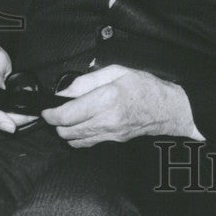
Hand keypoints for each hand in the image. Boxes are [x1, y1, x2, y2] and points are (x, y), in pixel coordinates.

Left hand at [41, 65, 204, 147]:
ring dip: (66, 130)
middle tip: (59, 110)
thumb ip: (87, 80)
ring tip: (71, 118)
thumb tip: (65, 91)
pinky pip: (86, 144)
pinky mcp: (112, 141)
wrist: (167, 108)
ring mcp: (109, 133)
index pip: (67, 115)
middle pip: (66, 130)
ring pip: (73, 140)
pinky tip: (82, 126)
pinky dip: (78, 137)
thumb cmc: (145, 87)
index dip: (51, 113)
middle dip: (57, 121)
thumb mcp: (117, 72)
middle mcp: (106, 119)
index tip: (47, 109)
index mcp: (107, 98)